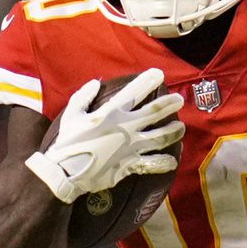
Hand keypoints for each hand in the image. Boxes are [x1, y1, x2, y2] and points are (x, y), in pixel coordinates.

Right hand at [24, 68, 184, 203]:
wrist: (65, 174)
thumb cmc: (67, 143)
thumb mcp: (71, 115)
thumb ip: (84, 96)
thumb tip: (97, 83)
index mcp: (111, 112)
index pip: (135, 92)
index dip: (148, 81)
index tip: (159, 74)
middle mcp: (126, 127)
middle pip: (155, 112)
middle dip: (170, 104)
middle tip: (179, 100)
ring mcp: (131, 147)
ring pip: (160, 137)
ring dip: (173, 131)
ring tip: (181, 127)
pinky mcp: (131, 164)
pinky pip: (153, 163)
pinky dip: (164, 162)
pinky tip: (172, 160)